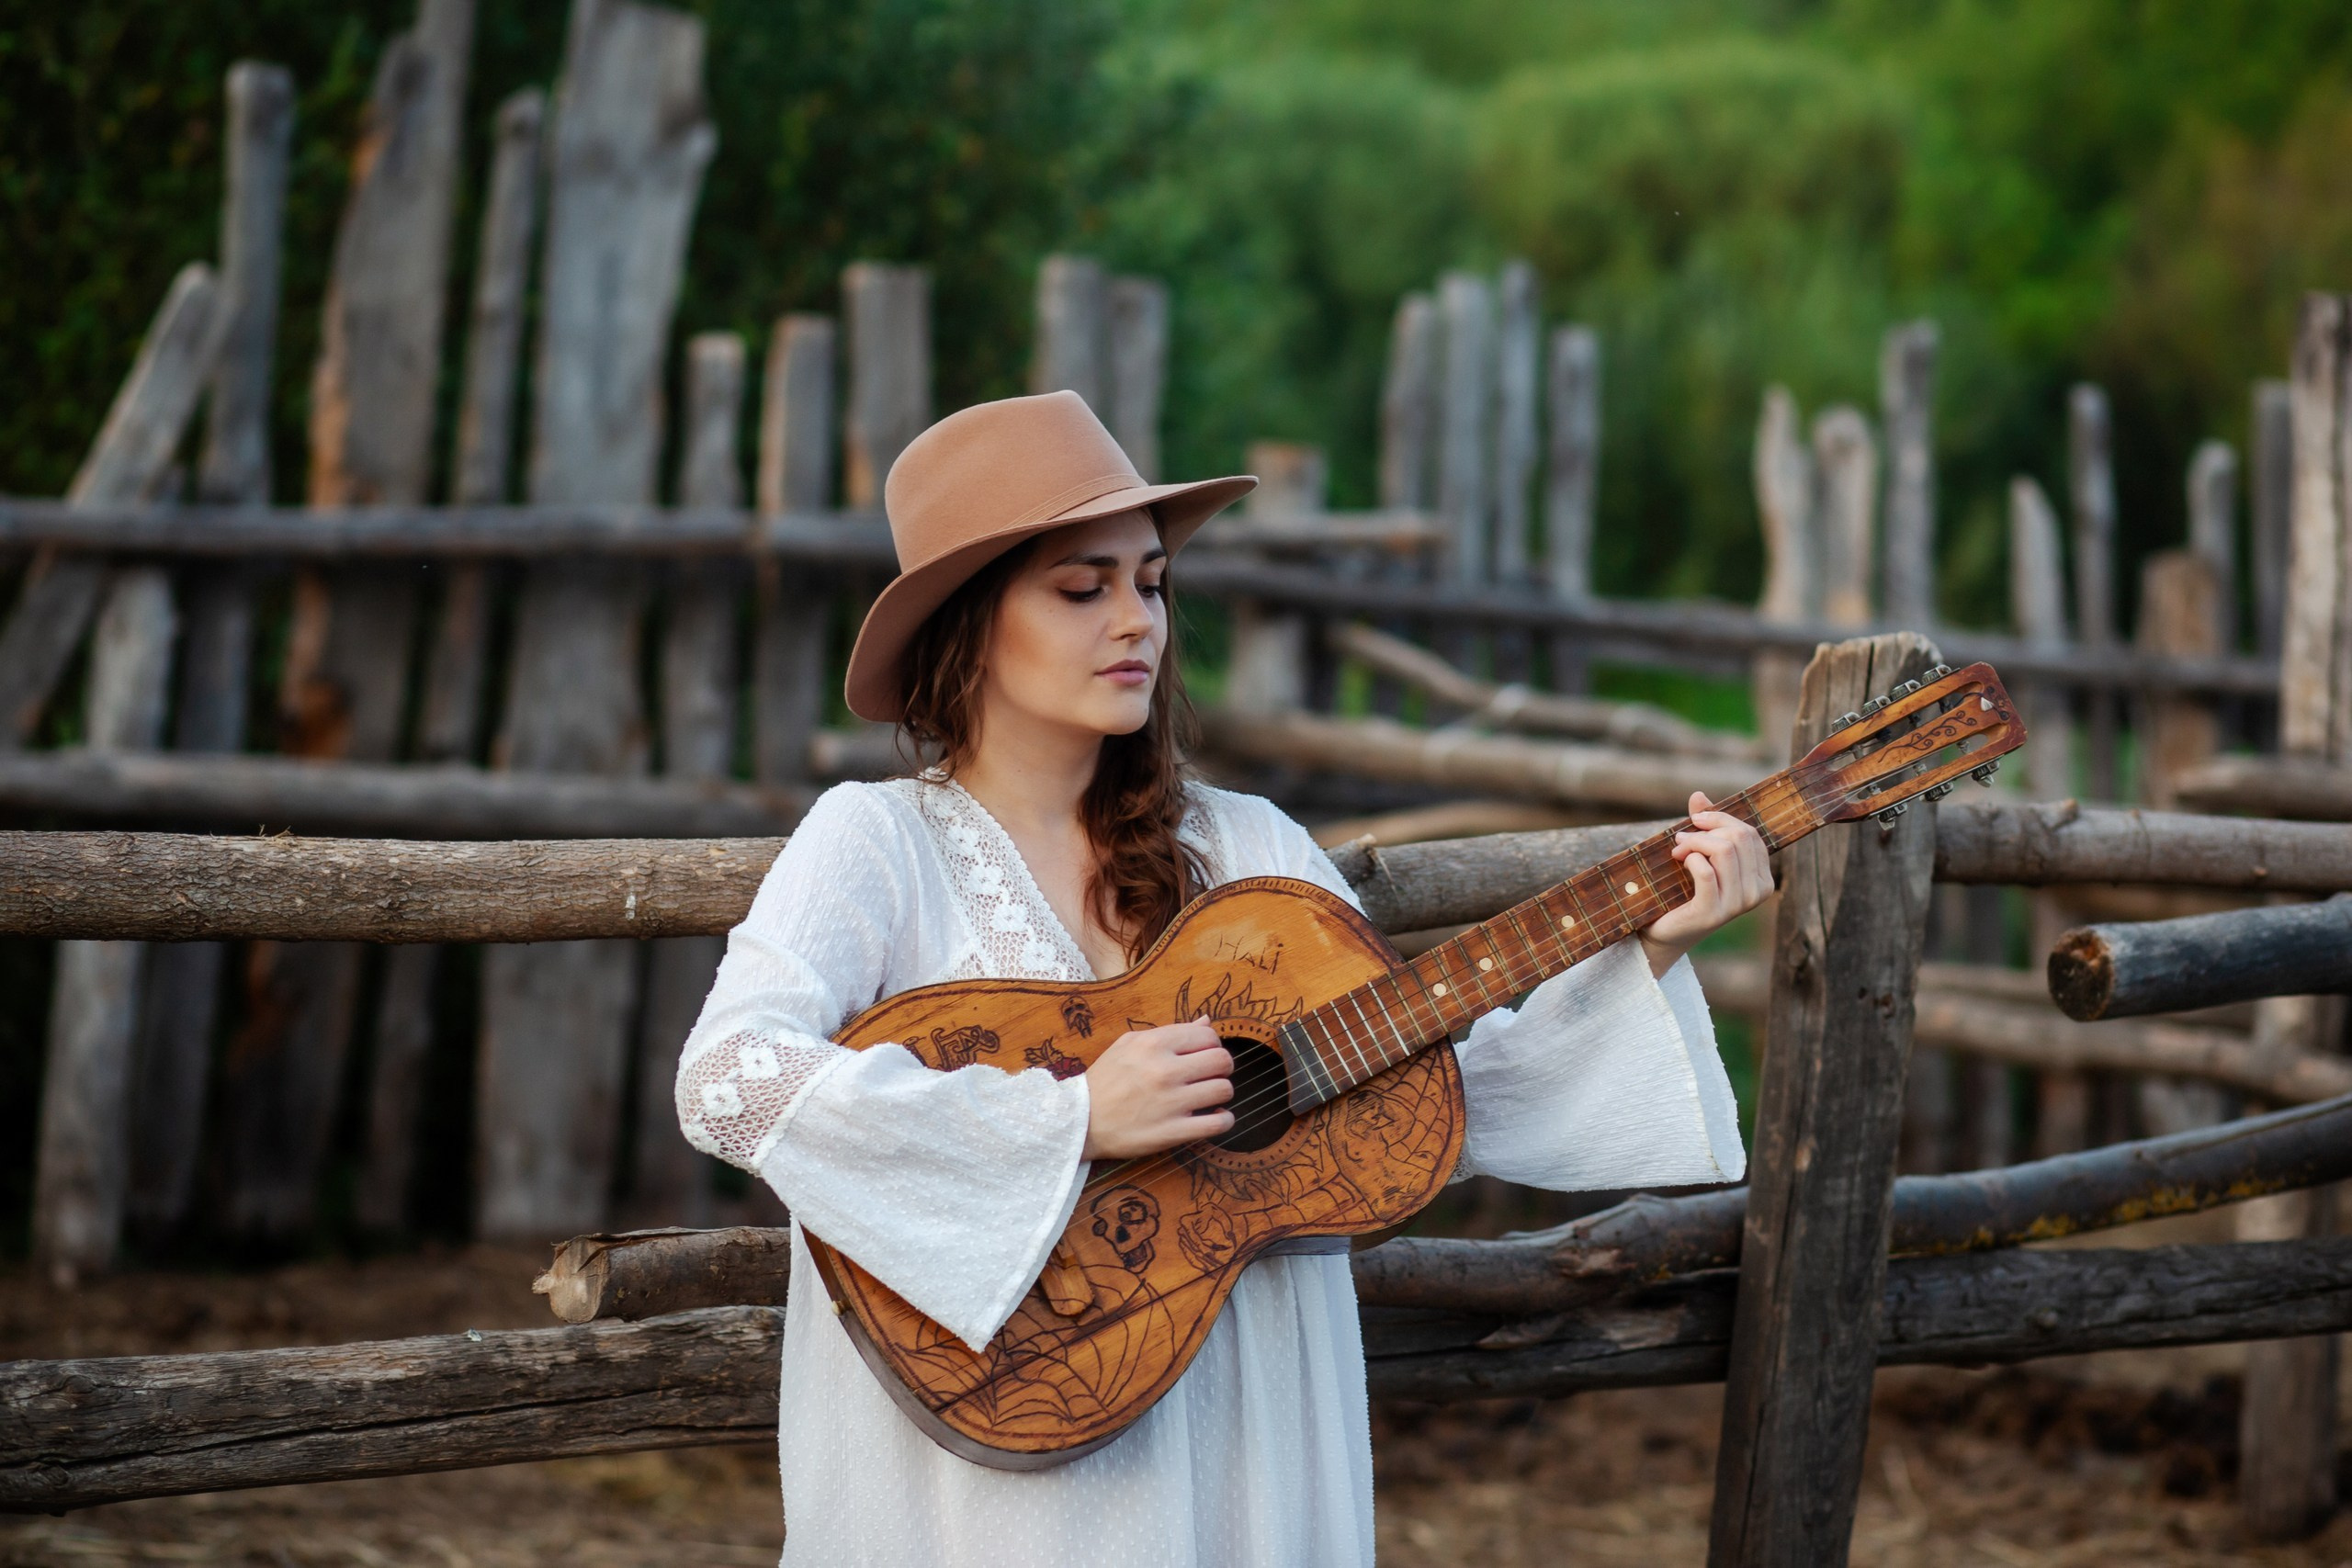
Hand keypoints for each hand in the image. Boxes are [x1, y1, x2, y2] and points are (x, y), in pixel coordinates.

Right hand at [1080, 1016, 1232, 1158]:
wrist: (1080, 1120)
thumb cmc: (1105, 1080)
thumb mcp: (1130, 1044)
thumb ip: (1170, 1032)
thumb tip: (1207, 1022)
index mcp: (1154, 1044)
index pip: (1208, 1037)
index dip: (1212, 1046)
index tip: (1203, 1057)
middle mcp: (1165, 1070)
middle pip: (1222, 1061)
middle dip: (1222, 1068)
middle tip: (1211, 1076)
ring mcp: (1170, 1102)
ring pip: (1224, 1090)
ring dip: (1222, 1094)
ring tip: (1210, 1098)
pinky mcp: (1172, 1132)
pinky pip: (1218, 1124)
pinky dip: (1224, 1120)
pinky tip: (1215, 1117)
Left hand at [1639, 791, 1775, 977]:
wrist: (1666, 931)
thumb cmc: (1685, 891)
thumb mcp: (1698, 854)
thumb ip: (1704, 826)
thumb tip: (1698, 795)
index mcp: (1763, 878)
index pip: (1750, 834)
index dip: (1721, 819)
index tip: (1695, 821)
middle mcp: (1758, 892)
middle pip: (1739, 838)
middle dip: (1706, 830)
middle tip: (1680, 838)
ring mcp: (1738, 904)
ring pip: (1723, 850)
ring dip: (1694, 842)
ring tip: (1677, 849)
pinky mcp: (1713, 912)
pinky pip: (1705, 871)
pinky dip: (1690, 859)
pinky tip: (1680, 862)